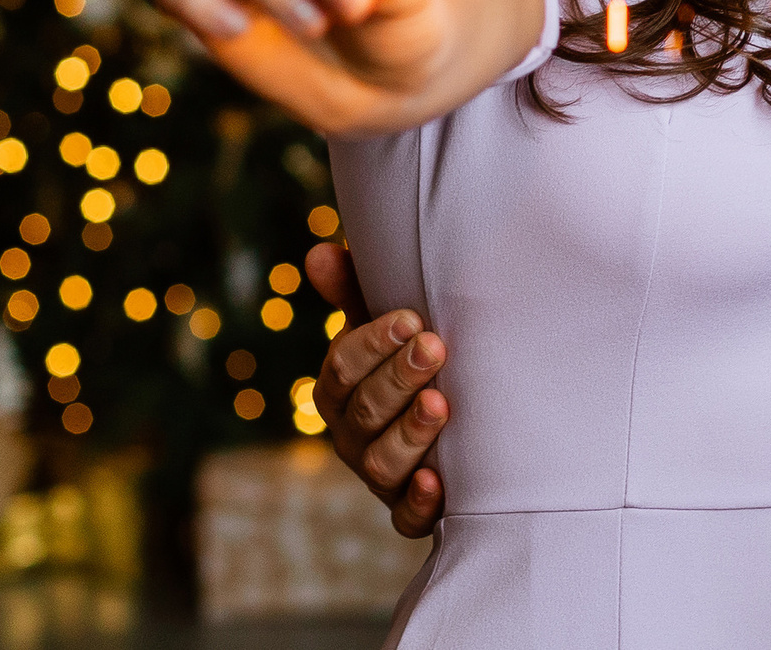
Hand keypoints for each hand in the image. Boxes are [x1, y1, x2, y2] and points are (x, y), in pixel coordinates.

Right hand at [307, 242, 450, 536]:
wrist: (450, 428)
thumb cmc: (404, 363)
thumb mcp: (382, 327)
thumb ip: (354, 292)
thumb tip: (320, 252)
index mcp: (337, 390)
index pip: (343, 368)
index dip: (372, 343)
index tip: (410, 317)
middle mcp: (350, 435)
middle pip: (365, 412)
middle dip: (399, 379)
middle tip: (435, 346)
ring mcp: (377, 476)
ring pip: (380, 464)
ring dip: (409, 433)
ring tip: (441, 402)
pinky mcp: (407, 510)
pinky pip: (404, 518)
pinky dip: (417, 503)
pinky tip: (436, 480)